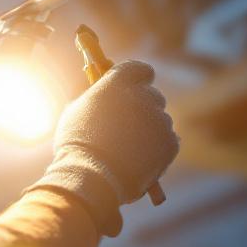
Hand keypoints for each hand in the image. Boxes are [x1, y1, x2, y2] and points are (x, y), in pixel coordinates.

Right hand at [34, 60, 178, 235]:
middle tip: (128, 125)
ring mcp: (159, 120)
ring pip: (160, 120)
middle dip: (143, 107)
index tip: (136, 86)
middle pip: (152, 95)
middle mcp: (142, 97)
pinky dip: (158, 149)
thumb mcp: (76, 114)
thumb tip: (102, 96)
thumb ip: (95, 99)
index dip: (138, 78)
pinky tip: (140, 159)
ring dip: (150, 130)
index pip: (138, 69)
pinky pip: (168, 140)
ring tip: (129, 150)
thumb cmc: (76, 147)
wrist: (92, 178)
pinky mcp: (170, 142)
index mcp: (117, 84)